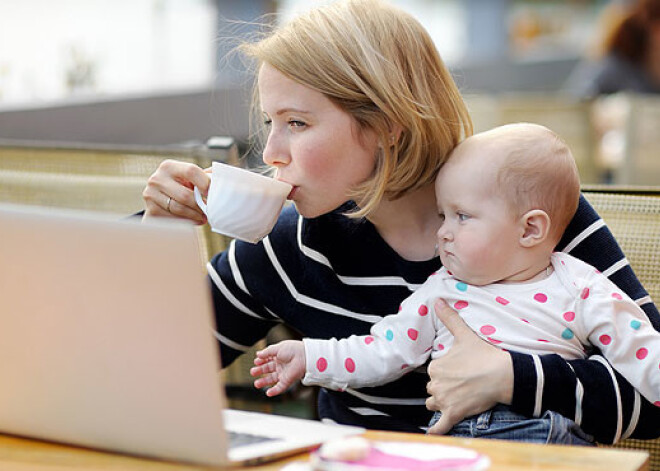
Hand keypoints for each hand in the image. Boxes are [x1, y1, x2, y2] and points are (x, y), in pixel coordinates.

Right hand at [142, 159, 209, 223]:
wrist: (161, 200)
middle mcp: (156, 179)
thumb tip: (221, 180)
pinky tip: (192, 220)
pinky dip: (186, 222)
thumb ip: (206, 176)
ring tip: (202, 217)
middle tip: (209, 210)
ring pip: (179, 209)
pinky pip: (173, 219)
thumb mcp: (191, 178)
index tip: (212, 193)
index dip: (205, 183)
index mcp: (169, 166)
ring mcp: (150, 195)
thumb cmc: (182, 187)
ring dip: (195, 215)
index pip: (191, 171)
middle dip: (200, 205)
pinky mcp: (150, 211)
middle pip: (185, 195)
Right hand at [250, 340, 305, 396]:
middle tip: (252, 372)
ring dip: (263, 382)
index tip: (256, 361)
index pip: (267, 359)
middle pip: (267, 369)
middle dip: (259, 371)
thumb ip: (267, 352)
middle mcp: (280, 365)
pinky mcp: (287, 381)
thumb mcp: (277, 348)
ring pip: (271, 379)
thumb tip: (258, 354)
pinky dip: (274, 391)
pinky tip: (268, 392)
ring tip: (256, 384)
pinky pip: (280, 387)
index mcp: (279, 356)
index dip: (261, 361)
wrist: (304, 357)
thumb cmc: (293, 350)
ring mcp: (284, 373)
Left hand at [426, 299, 513, 434]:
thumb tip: (437, 301)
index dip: (445, 373)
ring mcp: (444, 400)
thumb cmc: (484, 355)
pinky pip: (439, 426)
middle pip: (432, 389)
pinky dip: (436, 430)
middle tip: (461, 384)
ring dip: (441, 404)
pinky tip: (433, 433)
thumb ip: (449, 318)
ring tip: (457, 399)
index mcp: (436, 366)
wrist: (503, 375)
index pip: (433, 373)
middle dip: (442, 388)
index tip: (459, 372)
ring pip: (434, 404)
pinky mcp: (453, 414)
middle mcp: (436, 384)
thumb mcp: (465, 334)